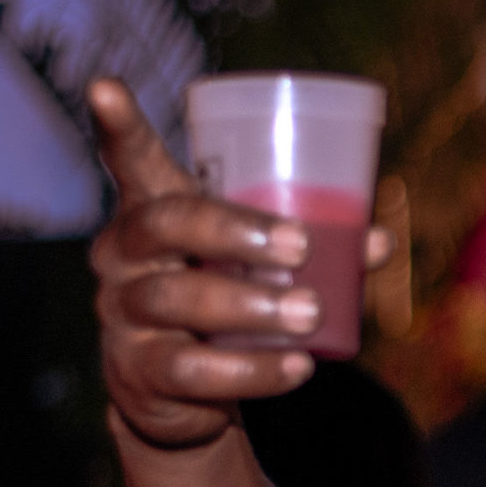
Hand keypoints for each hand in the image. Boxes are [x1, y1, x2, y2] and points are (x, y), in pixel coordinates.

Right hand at [86, 78, 391, 450]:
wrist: (189, 399)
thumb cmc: (227, 308)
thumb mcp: (258, 271)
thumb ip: (314, 249)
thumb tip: (378, 240)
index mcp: (153, 213)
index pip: (132, 162)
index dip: (118, 126)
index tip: (106, 87)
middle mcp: (124, 256)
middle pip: (164, 224)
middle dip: (234, 230)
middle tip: (300, 247)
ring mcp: (124, 314)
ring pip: (177, 297)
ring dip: (251, 305)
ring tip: (311, 315)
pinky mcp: (139, 373)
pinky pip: (193, 369)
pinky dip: (252, 369)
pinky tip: (295, 368)